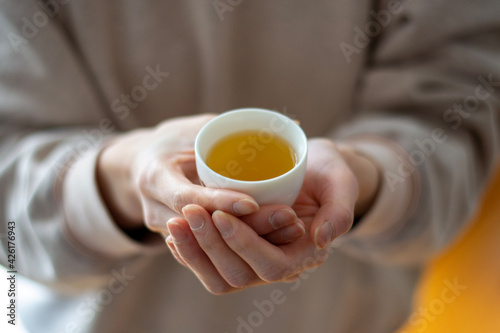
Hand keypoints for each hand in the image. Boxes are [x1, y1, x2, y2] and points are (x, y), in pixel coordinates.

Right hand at [96, 114, 303, 242]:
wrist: (142, 166)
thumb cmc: (172, 141)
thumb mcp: (194, 128)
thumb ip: (231, 126)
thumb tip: (289, 122)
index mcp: (155, 178)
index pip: (188, 196)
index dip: (220, 201)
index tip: (253, 202)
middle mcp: (156, 210)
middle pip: (205, 227)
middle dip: (249, 226)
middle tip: (288, 217)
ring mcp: (168, 230)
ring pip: (213, 242)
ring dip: (252, 238)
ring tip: (291, 229)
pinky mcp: (181, 240)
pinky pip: (213, 245)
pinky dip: (244, 242)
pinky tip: (278, 239)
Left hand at [166, 138, 379, 293]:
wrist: (313, 169)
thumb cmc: (328, 173)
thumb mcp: (342, 182)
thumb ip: (339, 210)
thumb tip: (322, 239)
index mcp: (305, 253)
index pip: (272, 265)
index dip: (245, 245)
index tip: (221, 214)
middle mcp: (279, 261)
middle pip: (238, 274)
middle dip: (211, 247)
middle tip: (188, 213)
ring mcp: (257, 256)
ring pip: (219, 274)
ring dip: (194, 251)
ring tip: (174, 222)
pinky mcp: (240, 246)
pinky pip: (211, 262)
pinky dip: (190, 250)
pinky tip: (174, 231)